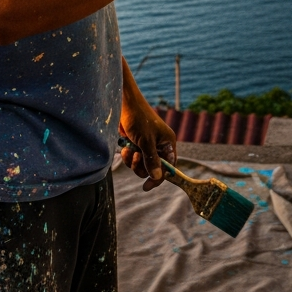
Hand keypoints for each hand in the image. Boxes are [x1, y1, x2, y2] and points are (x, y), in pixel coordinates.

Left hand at [119, 56, 176, 189]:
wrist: (123, 104)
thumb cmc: (138, 119)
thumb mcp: (146, 141)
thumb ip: (152, 160)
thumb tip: (157, 177)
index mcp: (167, 143)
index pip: (168, 166)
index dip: (158, 177)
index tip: (146, 187)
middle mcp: (159, 146)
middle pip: (152, 169)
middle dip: (141, 166)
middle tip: (135, 157)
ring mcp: (147, 146)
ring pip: (141, 166)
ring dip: (133, 161)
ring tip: (129, 150)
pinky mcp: (136, 145)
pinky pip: (133, 159)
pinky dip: (128, 156)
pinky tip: (125, 147)